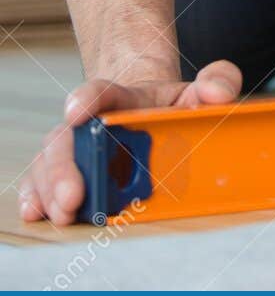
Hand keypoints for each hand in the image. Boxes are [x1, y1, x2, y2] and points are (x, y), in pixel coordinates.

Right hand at [18, 61, 242, 226]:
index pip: (104, 92)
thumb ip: (217, 82)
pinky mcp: (66, 173)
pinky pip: (40, 181)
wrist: (149, 114)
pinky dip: (35, 195)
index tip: (75, 111)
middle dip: (65, 168)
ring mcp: (75, 148)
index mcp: (126, 99)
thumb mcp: (201, 90)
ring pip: (49, 162)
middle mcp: (91, 123)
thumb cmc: (174, 107)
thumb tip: (217, 94)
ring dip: (50, 188)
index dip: (89, 99)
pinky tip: (36, 211)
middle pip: (67, 138)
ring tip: (62, 213)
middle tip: (73, 197)